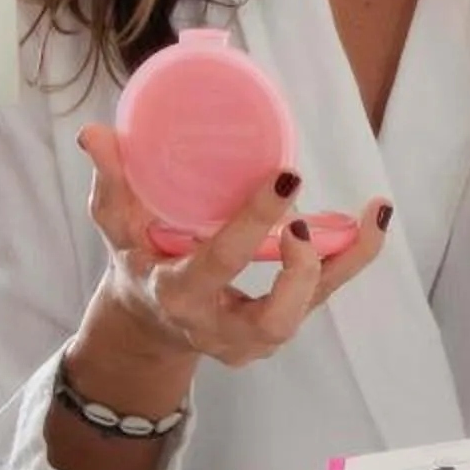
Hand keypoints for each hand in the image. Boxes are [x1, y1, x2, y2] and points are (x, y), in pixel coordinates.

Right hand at [74, 124, 388, 388]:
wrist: (151, 324)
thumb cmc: (139, 262)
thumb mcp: (118, 229)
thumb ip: (111, 184)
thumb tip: (94, 133)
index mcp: (178, 295)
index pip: (220, 263)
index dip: (253, 223)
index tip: (284, 177)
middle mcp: (221, 327)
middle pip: (274, 319)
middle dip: (300, 274)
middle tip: (308, 222)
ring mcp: (255, 335)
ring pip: (311, 308)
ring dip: (347, 261)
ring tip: (373, 212)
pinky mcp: (281, 324)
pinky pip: (325, 293)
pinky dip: (354, 256)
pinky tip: (375, 216)